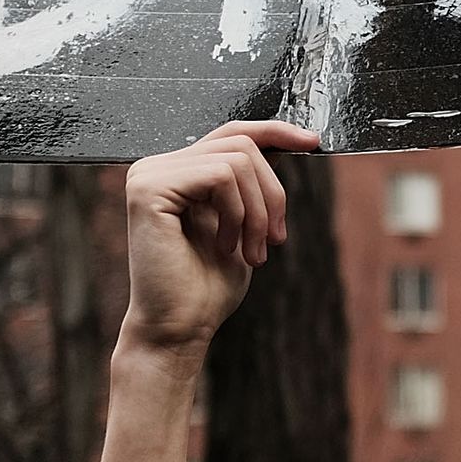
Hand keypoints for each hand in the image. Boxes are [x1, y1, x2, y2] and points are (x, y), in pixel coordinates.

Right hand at [119, 120, 318, 354]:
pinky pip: (221, 176)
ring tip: (253, 251)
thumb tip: (282, 143)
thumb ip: (250, 182)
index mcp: (177, 172)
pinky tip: (226, 246)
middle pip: (242, 144)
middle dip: (272, 193)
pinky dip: (238, 213)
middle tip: (275, 240)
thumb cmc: (207, 285)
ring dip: (259, 211)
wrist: (181, 329)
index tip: (312, 142)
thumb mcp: (242, 222)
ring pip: (237, 160)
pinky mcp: (148, 189)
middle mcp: (156, 167)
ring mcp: (148, 174)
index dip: (275, 132)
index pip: (232, 132)